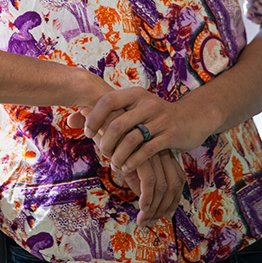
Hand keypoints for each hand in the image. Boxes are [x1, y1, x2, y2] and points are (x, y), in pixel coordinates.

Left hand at [78, 86, 214, 172]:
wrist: (192, 118)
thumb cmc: (154, 115)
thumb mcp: (133, 108)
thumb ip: (105, 113)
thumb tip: (70, 119)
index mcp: (135, 94)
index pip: (108, 100)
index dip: (94, 117)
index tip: (89, 133)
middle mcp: (147, 103)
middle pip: (117, 124)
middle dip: (106, 142)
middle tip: (101, 152)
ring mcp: (159, 119)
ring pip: (131, 140)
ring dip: (118, 156)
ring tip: (114, 164)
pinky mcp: (170, 135)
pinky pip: (146, 151)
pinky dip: (133, 162)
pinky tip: (127, 168)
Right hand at [122, 149, 185, 225]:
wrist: (107, 130)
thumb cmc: (120, 149)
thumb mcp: (135, 166)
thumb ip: (143, 182)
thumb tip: (148, 207)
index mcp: (165, 154)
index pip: (179, 179)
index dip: (174, 199)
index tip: (167, 214)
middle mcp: (163, 153)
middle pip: (173, 185)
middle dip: (164, 207)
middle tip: (153, 222)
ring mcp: (154, 154)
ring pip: (162, 187)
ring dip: (154, 208)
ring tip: (144, 220)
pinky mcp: (142, 156)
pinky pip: (149, 182)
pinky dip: (147, 198)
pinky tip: (142, 207)